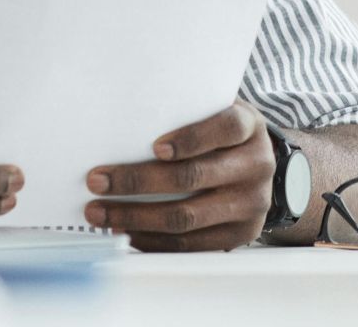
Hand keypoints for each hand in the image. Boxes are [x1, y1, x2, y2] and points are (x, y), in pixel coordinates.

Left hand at [83, 100, 273, 251]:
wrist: (260, 165)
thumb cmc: (222, 134)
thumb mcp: (215, 111)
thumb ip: (183, 112)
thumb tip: (119, 121)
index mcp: (249, 128)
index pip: (225, 129)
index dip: (190, 139)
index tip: (155, 148)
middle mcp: (256, 166)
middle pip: (193, 177)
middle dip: (138, 182)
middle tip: (97, 181)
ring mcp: (251, 204)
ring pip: (187, 217)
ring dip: (136, 217)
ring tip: (100, 212)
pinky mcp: (240, 235)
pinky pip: (191, 244)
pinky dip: (153, 240)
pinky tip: (127, 231)